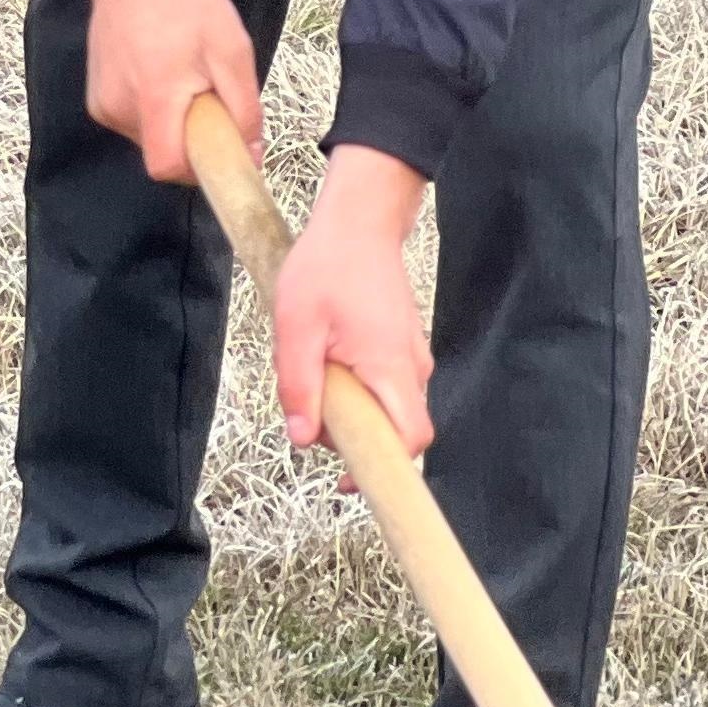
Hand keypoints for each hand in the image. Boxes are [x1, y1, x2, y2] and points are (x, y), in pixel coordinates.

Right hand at [77, 0, 258, 186]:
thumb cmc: (186, 3)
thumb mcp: (232, 49)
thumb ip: (243, 108)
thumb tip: (250, 154)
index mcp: (154, 94)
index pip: (167, 166)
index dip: (199, 171)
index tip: (223, 152)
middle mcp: (119, 106)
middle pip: (163, 154)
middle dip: (193, 140)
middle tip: (209, 98)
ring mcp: (102, 105)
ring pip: (151, 141)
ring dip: (174, 124)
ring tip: (182, 78)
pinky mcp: (96, 101)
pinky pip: (135, 125)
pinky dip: (155, 113)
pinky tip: (160, 75)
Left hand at [270, 146, 435, 456]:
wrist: (357, 223)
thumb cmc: (326, 266)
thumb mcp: (296, 326)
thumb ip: (299, 385)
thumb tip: (303, 439)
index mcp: (390, 368)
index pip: (409, 440)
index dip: (383, 471)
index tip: (347, 482)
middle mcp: (411, 369)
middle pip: (393, 432)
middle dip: (350, 436)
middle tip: (310, 410)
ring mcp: (409, 360)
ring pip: (383, 409)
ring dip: (347, 410)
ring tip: (313, 370)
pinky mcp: (399, 350)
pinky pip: (380, 388)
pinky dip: (352, 389)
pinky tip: (324, 359)